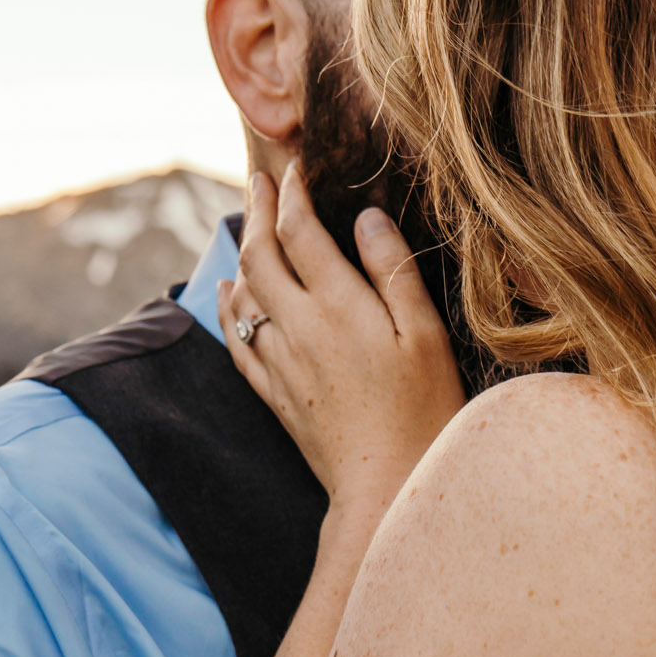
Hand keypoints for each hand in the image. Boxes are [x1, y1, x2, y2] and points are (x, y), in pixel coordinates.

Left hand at [220, 164, 465, 512]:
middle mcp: (299, 327)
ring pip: (244, 291)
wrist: (387, 488)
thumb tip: (366, 217)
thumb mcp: (426, 336)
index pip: (298, 229)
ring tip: (250, 224)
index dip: (292, 192)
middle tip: (261, 181)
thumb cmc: (424, 413)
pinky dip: (229, 306)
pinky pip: (237, 340)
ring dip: (243, 250)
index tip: (296, 168)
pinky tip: (230, 291)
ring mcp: (281, 362)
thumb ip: (393, 271)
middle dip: (256, 209)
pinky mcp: (276, 394)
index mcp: (338, 305)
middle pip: (259, 253)